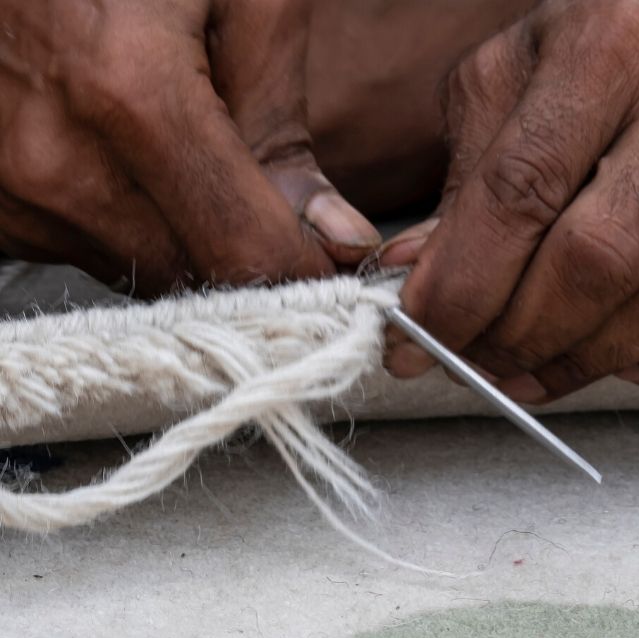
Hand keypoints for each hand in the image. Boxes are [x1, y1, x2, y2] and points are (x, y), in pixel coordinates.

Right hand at [0, 0, 379, 294]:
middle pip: (201, 277)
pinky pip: (94, 253)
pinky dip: (129, 224)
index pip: (249, 256)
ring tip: (180, 148)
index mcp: (131, 96)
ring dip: (186, 238)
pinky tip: (124, 155)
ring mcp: (16, 188)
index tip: (332, 256)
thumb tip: (343, 241)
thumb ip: (285, 124)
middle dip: (246, 252)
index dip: (307, 268)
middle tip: (257, 188)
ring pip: (148, 273)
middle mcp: (59, 162)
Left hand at [384, 0, 638, 400]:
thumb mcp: (516, 84)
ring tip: (532, 368)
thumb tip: (411, 284)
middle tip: (477, 363)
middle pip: (593, 265)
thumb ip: (463, 181)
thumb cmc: (613, 63)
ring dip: (580, 363)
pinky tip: (634, 356)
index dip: (459, 289)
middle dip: (516, 338)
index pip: (518, 195)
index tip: (419, 340)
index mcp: (609, 46)